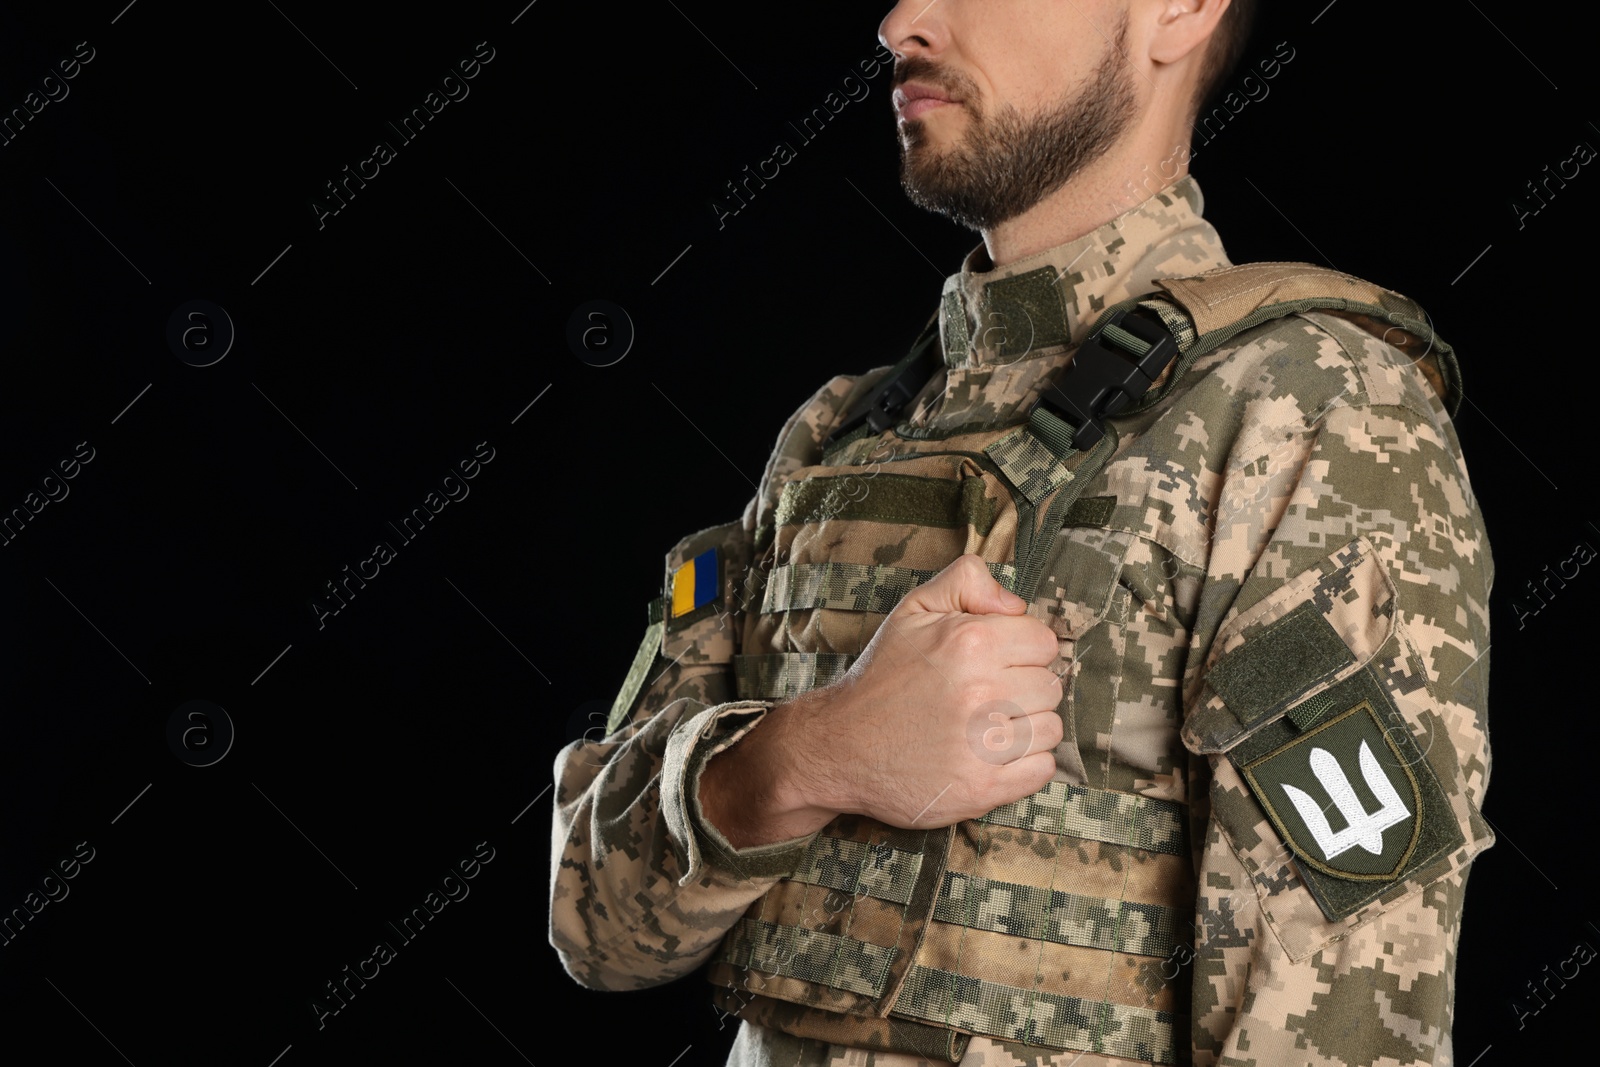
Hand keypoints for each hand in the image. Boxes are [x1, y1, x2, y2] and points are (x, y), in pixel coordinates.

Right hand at [699, 554, 1063, 846]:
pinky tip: (993, 754)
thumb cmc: (882, 676)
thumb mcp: (913, 609)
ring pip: (1051, 728)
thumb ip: (967, 582)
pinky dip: (1026, 764)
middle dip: (1026, 687)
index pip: (1045, 641)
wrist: (838, 745)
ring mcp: (981, 745)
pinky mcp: (982, 789)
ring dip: (1027, 727)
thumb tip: (1017, 604)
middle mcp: (979, 692)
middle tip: (988, 695)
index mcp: (968, 642)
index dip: (1023, 649)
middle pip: (1051, 685)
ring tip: (989, 725)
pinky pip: (1041, 770)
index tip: (997, 662)